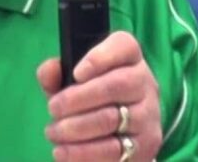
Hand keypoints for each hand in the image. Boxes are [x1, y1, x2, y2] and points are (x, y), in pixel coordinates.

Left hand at [37, 31, 161, 161]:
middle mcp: (145, 83)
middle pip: (116, 84)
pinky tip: (63, 152)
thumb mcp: (72, 81)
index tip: (75, 73)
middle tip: (53, 108)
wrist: (122, 134)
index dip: (99, 57)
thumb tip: (49, 71)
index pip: (124, 46)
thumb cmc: (92, 98)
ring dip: (76, 128)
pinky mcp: (146, 146)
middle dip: (78, 98)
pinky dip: (84, 153)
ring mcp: (148, 115)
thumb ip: (57, 73)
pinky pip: (114, 151)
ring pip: (112, 119)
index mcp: (129, 58)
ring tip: (53, 132)